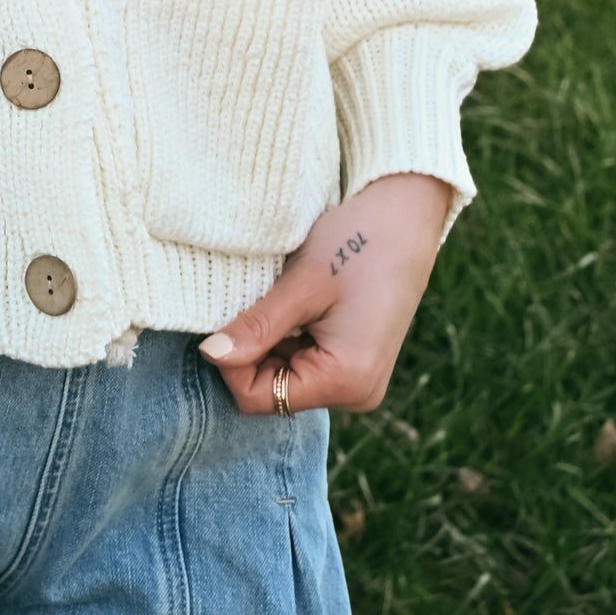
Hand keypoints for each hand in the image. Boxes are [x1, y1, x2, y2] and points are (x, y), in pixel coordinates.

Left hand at [198, 172, 452, 417]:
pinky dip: (288, 337)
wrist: (406, 216)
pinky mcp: (356, 364)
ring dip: (270, 342)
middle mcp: (357, 394)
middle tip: (257, 300)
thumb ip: (257, 326)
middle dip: (252, 351)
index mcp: (347, 382)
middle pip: (272, 392)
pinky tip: (297, 303)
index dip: (231, 363)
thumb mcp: (302, 284)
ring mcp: (359, 381)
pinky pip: (305, 364)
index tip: (226, 317)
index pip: (260, 398)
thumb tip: (210, 355)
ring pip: (285, 377)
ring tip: (284, 297)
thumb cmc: (357, 241)